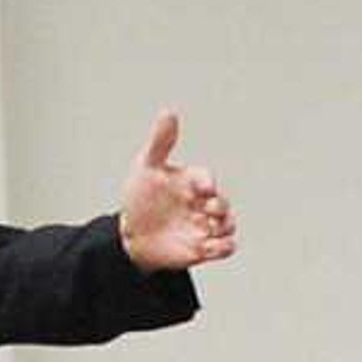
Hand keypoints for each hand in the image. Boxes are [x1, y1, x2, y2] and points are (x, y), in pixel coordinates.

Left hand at [117, 109, 236, 271]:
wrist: (131, 236)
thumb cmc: (140, 198)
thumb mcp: (146, 167)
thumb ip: (160, 142)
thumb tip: (169, 112)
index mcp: (191, 182)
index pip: (207, 179)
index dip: (208, 183)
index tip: (201, 189)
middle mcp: (202, 203)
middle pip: (223, 204)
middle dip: (220, 207)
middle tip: (206, 209)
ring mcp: (204, 226)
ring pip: (229, 225)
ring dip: (223, 226)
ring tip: (207, 228)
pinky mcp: (204, 249)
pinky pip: (226, 247)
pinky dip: (223, 246)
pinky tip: (207, 245)